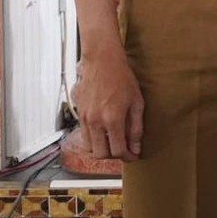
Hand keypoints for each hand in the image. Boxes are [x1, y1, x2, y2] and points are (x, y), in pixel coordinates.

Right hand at [74, 41, 144, 159]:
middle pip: (101, 154)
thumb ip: (136, 128)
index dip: (127, 156)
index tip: (133, 156)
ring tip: (113, 141)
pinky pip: (84, 135)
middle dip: (113, 156)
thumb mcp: (137, 102)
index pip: (117, 150)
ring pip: (90, 147)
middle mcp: (96, 121)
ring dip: (102, 149)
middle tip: (123, 150)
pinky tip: (104, 131)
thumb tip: (136, 146)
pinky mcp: (79, 114)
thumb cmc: (121, 78)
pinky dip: (94, 139)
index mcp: (112, 119)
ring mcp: (85, 118)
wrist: (102, 61)